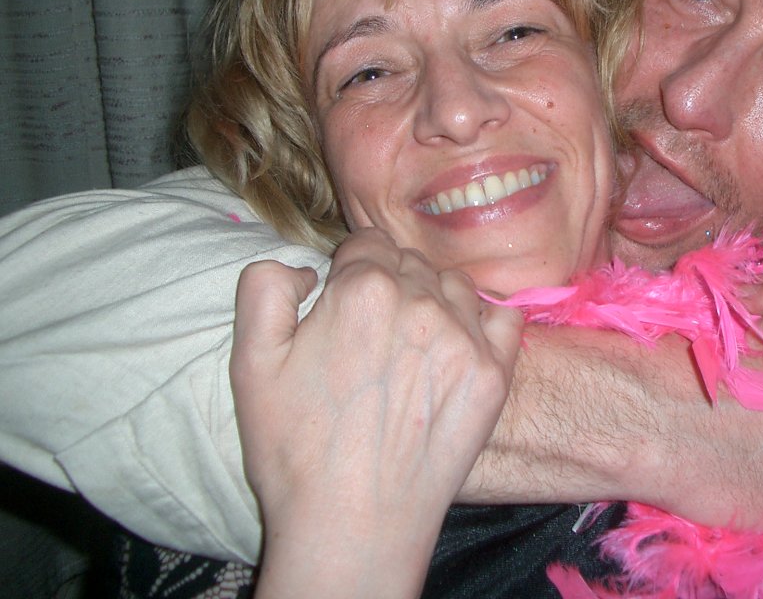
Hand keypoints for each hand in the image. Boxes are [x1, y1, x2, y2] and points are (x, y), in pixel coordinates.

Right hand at [230, 228, 522, 598]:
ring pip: (453, 285)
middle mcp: (421, 302)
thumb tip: (305, 268)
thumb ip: (264, 286)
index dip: (350, 271)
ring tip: (411, 346)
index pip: (366, 243)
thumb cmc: (296, 450)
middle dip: (389, 284)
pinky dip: (483, 321)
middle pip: (409, 262)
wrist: (353, 527)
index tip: (343, 306)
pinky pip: (504, 315)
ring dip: (433, 299)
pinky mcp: (495, 373)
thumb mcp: (249, 363)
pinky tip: (458, 347)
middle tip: (372, 336)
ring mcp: (465, 337)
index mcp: (361, 290)